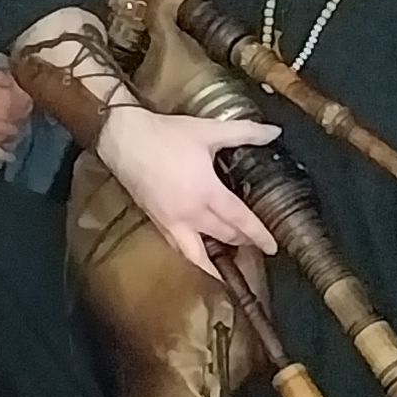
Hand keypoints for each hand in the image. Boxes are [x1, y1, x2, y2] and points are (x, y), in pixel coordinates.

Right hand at [94, 103, 278, 276]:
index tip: (273, 247)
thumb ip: (244, 132)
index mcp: (206, 192)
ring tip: (231, 266)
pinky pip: (179, 249)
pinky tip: (200, 257)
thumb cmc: (165, 135)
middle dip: (243, 243)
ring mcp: (171, 222)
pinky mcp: (157, 223)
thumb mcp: (208, 130)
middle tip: (258, 247)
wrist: (123, 139)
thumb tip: (273, 132)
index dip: (259, 235)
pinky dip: (193, 258)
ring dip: (217, 262)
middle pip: (224, 237)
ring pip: (199, 254)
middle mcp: (190, 214)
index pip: (240, 220)